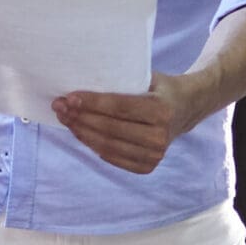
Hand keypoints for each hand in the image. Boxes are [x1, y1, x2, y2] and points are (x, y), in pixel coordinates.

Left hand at [52, 72, 208, 175]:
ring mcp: (155, 155)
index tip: (69, 98)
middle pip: (110, 128)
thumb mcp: (148, 78)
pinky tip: (79, 132)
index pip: (119, 107)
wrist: (186, 109)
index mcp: (162, 110)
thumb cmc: (160, 89)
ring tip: (65, 119)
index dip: (92, 103)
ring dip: (81, 132)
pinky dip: (92, 144)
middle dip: (81, 117)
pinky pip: (112, 157)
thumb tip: (83, 78)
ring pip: (107, 145)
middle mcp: (160, 136)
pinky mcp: (147, 166)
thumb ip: (123, 80)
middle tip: (59, 107)